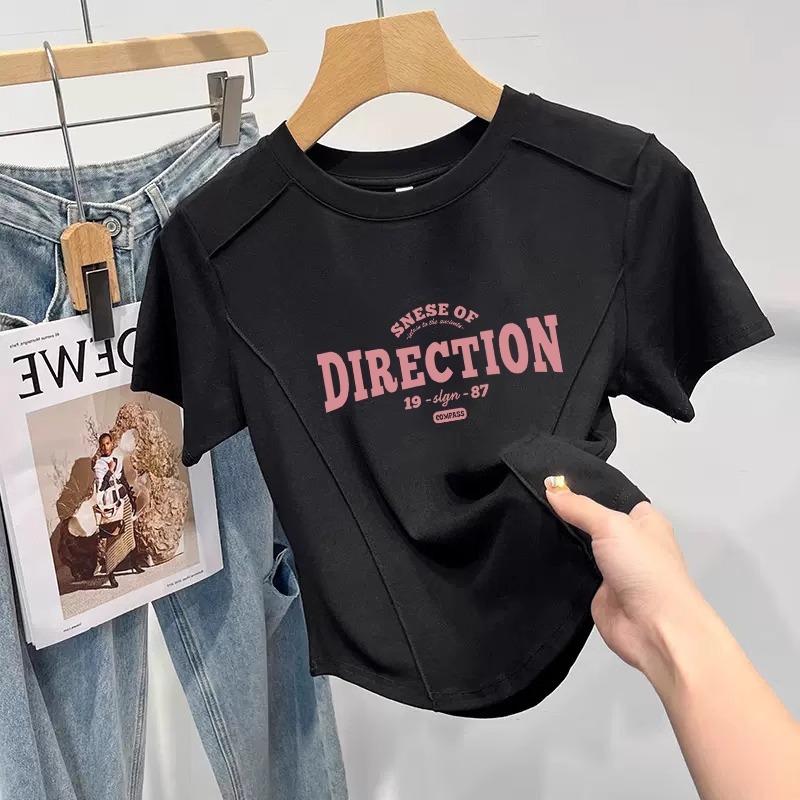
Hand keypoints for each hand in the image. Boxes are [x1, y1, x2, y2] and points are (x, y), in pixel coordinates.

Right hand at [543, 477, 704, 674]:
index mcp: (644, 520)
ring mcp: (613, 568)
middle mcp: (629, 542)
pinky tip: (540, 554)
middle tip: (537, 500)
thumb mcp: (612, 525)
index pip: (610, 496)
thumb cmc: (648, 571)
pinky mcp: (597, 591)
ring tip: (534, 523)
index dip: (584, 488)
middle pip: (591, 521)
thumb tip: (552, 487)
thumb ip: (579, 507)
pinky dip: (560, 565)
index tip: (552, 479)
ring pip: (580, 546)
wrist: (654, 628)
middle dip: (569, 515)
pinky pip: (573, 571)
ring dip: (563, 541)